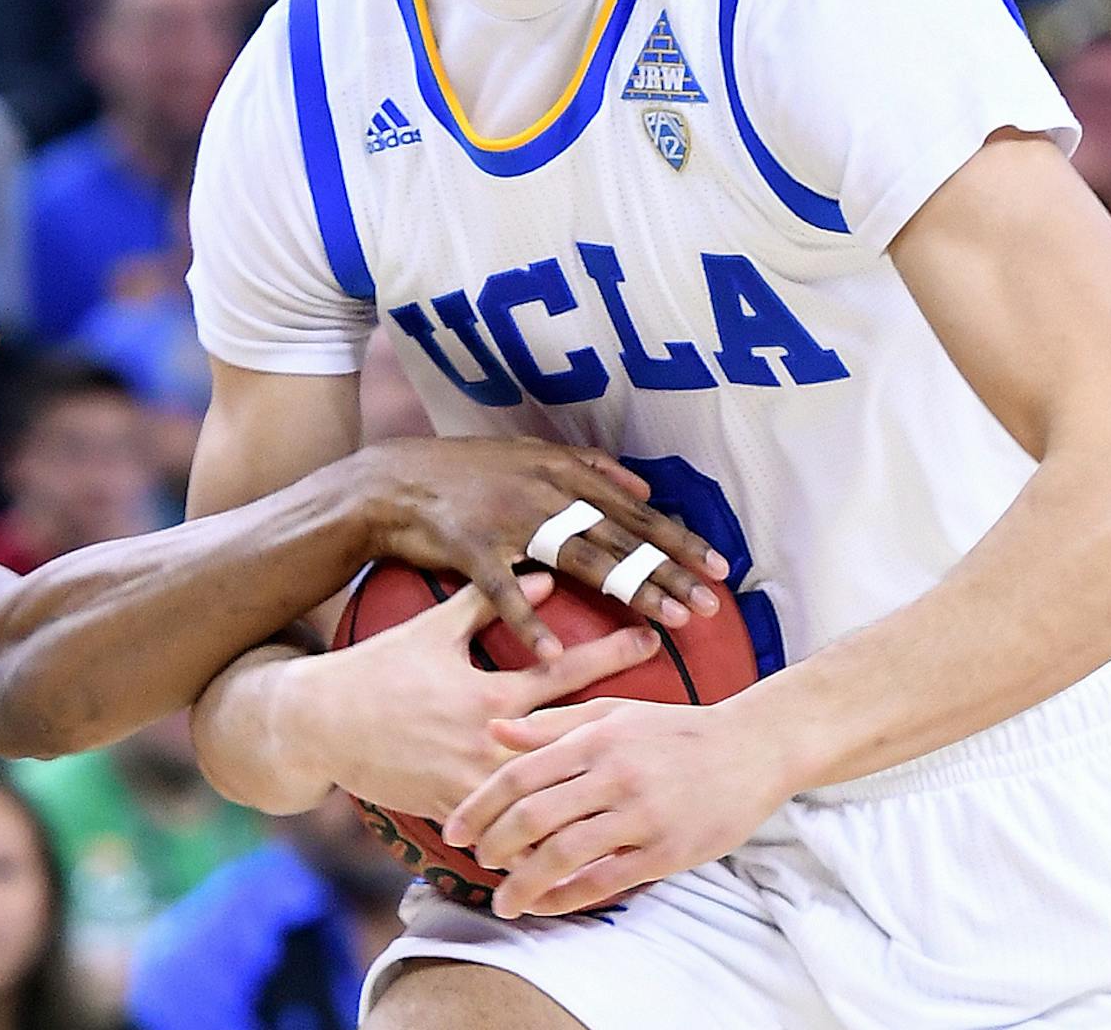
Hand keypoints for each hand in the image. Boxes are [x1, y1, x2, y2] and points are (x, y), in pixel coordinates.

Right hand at [277, 574, 660, 820]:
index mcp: (486, 692)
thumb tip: (542, 571)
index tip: (653, 637)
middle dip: (621, 730)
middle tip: (670, 722)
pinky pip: (507, 831)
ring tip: (640, 795)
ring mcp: (470, 784)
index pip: (563, 670)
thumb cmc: (377, 668)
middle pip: (569, 740)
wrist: (319, 725)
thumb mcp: (432, 627)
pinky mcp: (452, 813)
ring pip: (542, 797)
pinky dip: (541, 837)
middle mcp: (485, 741)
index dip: (611, 653)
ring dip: (589, 795)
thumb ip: (488, 600)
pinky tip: (578, 845)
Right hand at [350, 436, 728, 659]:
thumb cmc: (466, 474)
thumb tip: (644, 483)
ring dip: (630, 589)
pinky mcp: (470, 549)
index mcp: (562, 473)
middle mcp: (545, 491)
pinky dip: (528, 621)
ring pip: (582, 559)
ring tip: (669, 621)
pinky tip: (553, 653)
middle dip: (670, 571)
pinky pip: (504, 592)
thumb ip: (589, 468)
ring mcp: (509, 519)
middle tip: (712, 602)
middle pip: (620, 537)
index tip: (720, 567)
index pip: (634, 511)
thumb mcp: (530, 456)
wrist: (391, 481)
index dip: (678, 539)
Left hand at [442, 698, 790, 918]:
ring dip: (523, 883)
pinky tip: (547, 905)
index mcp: (598, 737)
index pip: (520, 773)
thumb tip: (493, 731)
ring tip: (503, 900)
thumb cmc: (678, 729)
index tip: (454, 830)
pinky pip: (605, 881)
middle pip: (533, 816)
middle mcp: (615, 774)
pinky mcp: (667, 851)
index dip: (479, 806)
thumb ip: (553, 723)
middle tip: (477, 861)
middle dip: (494, 846)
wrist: (754, 747)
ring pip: (564, 855)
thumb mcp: (615, 712)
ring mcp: (642, 815)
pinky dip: (567, 898)